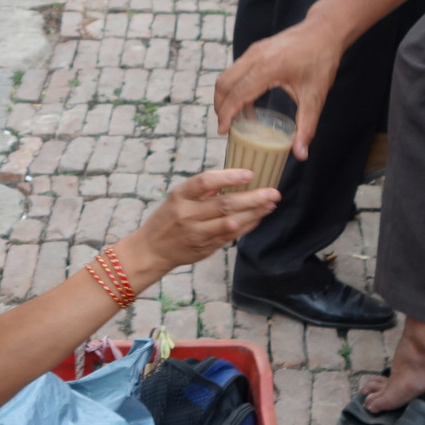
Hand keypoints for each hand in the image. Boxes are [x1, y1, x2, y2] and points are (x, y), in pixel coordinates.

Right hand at [122, 168, 278, 277]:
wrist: (151, 250)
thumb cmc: (167, 219)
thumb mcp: (177, 198)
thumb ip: (202, 190)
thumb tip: (233, 178)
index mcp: (180, 196)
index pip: (204, 182)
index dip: (228, 177)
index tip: (249, 173)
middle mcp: (187, 215)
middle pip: (225, 204)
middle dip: (253, 198)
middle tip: (273, 192)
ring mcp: (197, 234)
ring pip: (232, 222)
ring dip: (255, 213)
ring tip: (271, 204)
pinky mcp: (205, 248)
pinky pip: (231, 237)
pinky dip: (247, 226)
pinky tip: (258, 218)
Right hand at [214, 12, 344, 158]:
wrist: (324, 31)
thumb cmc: (321, 61)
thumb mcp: (315, 97)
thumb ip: (307, 127)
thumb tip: (301, 154)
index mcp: (267, 69)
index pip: (237, 94)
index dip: (226, 115)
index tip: (223, 132)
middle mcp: (254, 57)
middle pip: (223, 84)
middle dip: (220, 107)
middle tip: (226, 127)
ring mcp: (253, 51)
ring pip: (227, 75)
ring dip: (226, 97)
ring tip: (236, 117)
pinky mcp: (255, 49)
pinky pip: (236, 70)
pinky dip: (233, 87)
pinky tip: (247, 101)